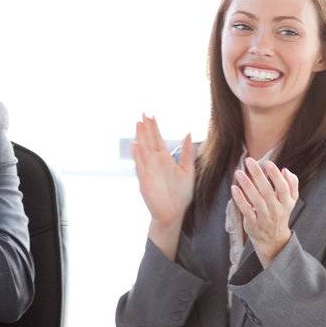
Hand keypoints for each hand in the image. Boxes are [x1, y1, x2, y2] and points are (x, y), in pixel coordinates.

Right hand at [133, 115, 194, 259]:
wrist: (174, 213)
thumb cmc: (181, 194)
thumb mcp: (188, 171)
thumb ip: (187, 153)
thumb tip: (189, 133)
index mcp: (165, 159)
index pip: (157, 139)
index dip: (154, 127)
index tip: (150, 115)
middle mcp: (155, 162)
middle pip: (149, 141)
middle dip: (146, 128)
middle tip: (143, 114)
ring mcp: (149, 170)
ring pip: (143, 150)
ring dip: (140, 137)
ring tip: (138, 124)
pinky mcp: (145, 180)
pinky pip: (141, 165)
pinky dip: (138, 155)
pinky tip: (136, 145)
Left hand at [231, 157, 298, 265]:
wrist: (273, 239)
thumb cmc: (280, 212)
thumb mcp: (290, 200)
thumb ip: (291, 184)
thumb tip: (285, 170)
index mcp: (286, 202)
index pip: (283, 188)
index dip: (276, 175)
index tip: (267, 163)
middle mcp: (277, 210)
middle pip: (267, 191)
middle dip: (258, 175)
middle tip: (249, 160)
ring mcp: (265, 217)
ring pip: (256, 200)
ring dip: (247, 185)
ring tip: (238, 172)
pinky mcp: (253, 223)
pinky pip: (246, 210)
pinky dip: (240, 199)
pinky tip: (234, 188)